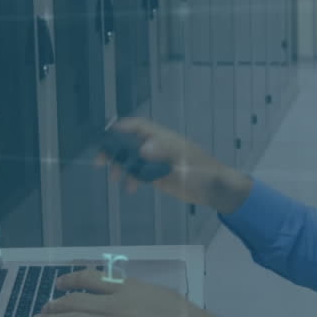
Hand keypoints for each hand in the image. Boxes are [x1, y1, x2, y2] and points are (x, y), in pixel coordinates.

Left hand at [30, 267, 253, 316]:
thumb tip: (115, 292)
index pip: (90, 279)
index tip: (59, 284)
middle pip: (76, 301)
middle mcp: (116, 305)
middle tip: (44, 308)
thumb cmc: (180, 313)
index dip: (70, 280)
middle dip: (56, 304)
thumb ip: (132, 291)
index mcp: (126, 288)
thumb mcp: (154, 291)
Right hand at [98, 117, 251, 213]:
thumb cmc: (204, 172)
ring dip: (121, 167)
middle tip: (100, 161)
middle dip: (115, 150)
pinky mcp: (159, 176)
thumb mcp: (185, 161)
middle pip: (132, 144)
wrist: (216, 190)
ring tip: (114, 178)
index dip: (124, 126)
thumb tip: (143, 149)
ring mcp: (158, 163)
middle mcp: (159, 148)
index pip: (141, 127)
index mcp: (165, 139)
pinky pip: (140, 174)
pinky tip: (130, 189)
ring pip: (133, 160)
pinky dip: (132, 179)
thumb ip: (166, 154)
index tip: (108, 133)